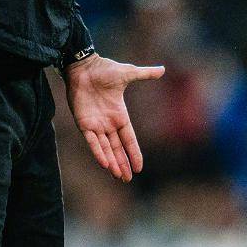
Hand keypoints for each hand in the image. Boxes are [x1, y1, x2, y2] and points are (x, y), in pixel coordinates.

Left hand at [64, 53, 164, 181]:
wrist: (84, 66)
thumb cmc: (105, 69)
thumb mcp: (128, 73)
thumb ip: (145, 74)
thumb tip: (162, 69)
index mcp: (119, 114)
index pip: (129, 138)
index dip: (134, 152)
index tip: (140, 167)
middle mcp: (108, 123)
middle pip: (117, 148)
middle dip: (123, 163)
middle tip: (127, 179)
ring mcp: (95, 124)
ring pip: (105, 148)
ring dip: (112, 162)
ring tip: (118, 176)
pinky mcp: (83, 123)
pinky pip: (92, 142)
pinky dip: (98, 152)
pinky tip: (105, 164)